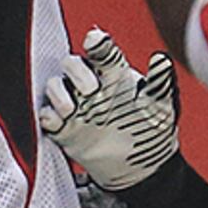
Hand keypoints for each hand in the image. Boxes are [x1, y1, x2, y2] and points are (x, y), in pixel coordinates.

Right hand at [35, 28, 179, 189]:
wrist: (141, 168)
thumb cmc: (152, 130)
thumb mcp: (160, 107)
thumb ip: (160, 83)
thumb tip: (161, 58)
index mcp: (114, 75)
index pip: (103, 53)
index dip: (97, 43)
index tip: (95, 40)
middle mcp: (90, 85)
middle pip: (71, 64)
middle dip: (76, 71)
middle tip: (91, 89)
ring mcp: (75, 105)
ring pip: (53, 86)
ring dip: (57, 93)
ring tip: (70, 109)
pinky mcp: (63, 127)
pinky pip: (46, 115)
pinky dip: (48, 116)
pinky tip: (57, 122)